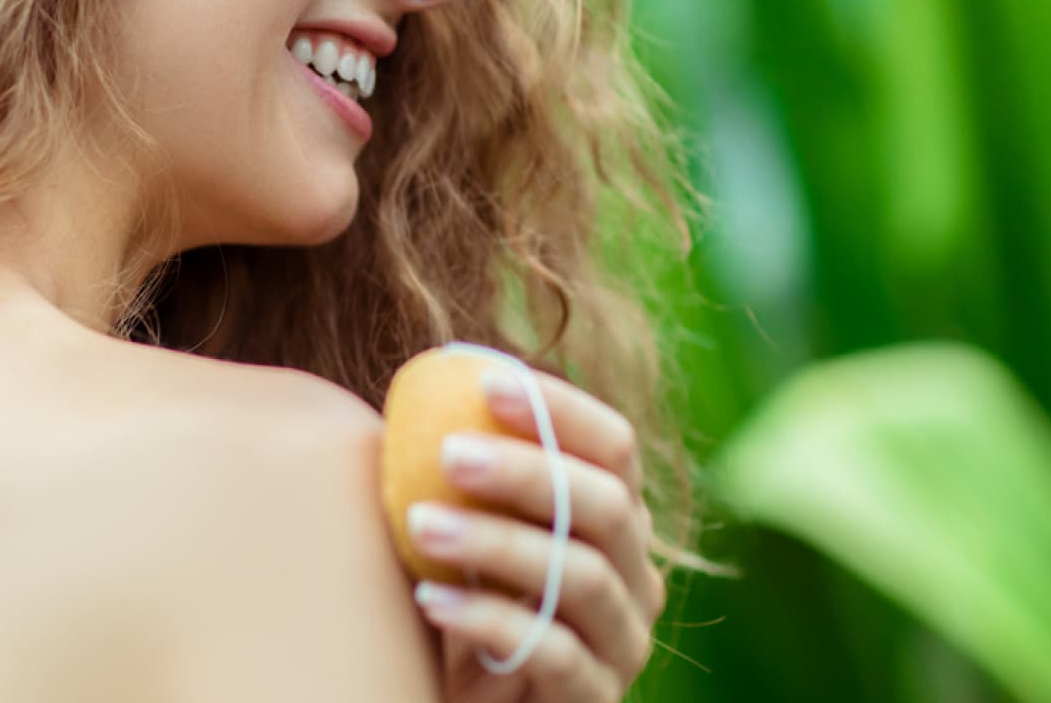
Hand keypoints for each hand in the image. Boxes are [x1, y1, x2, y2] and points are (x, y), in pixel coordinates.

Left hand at [408, 364, 665, 701]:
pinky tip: (430, 599)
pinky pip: (555, 654)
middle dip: (526, 471)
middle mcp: (636, 577)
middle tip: (448, 452)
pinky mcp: (594, 698)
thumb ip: (457, 472)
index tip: (487, 380)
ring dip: (498, 542)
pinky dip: (490, 620)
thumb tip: (414, 382)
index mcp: (615, 520)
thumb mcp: (463, 532)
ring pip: (582, 576)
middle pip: (604, 505)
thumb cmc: (459, 604)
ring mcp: (622, 643)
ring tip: (421, 524)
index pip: (614, 447)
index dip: (559, 408)